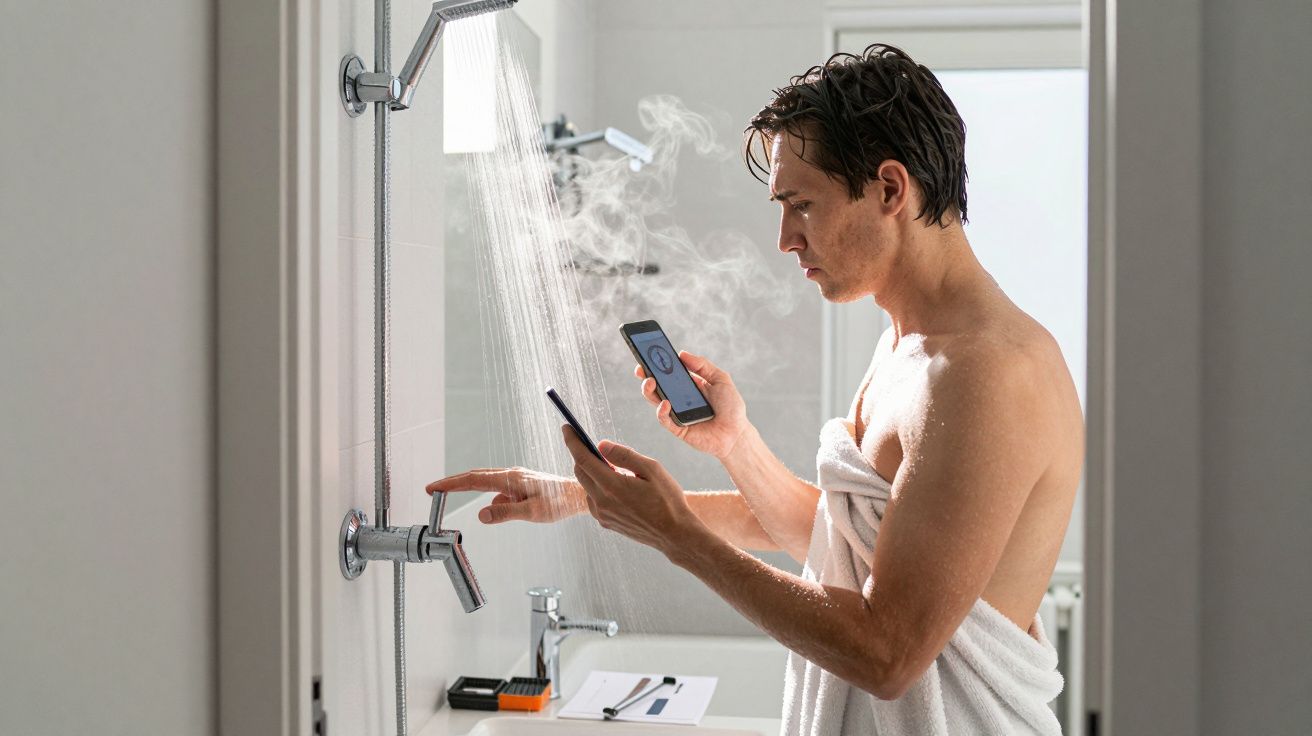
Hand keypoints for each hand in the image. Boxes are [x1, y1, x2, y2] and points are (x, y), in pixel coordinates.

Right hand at [425, 467, 586, 524]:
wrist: (578, 495)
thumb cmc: (559, 502)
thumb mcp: (532, 512)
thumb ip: (506, 513)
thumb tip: (481, 514)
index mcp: (511, 479)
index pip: (473, 480)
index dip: (452, 484)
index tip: (434, 487)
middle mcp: (511, 475)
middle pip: (475, 477)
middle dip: (453, 483)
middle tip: (434, 489)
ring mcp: (516, 479)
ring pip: (486, 482)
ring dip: (468, 487)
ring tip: (453, 493)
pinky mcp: (521, 485)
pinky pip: (499, 490)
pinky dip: (489, 496)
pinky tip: (495, 508)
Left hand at [561, 424, 703, 555]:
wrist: (674, 534)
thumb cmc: (667, 500)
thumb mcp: (651, 469)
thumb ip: (624, 455)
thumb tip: (601, 445)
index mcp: (612, 486)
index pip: (582, 458)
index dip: (572, 441)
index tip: (566, 428)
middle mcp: (602, 502)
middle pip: (580, 472)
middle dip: (581, 454)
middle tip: (591, 444)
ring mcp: (602, 515)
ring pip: (587, 486)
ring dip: (593, 473)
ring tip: (614, 468)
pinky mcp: (606, 523)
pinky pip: (593, 500)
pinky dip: (598, 488)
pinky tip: (617, 487)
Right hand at [635, 351, 749, 459]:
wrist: (737, 434)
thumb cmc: (731, 407)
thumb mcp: (720, 379)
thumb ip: (702, 365)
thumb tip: (681, 353)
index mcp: (689, 385)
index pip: (669, 373)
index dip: (657, 364)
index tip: (648, 354)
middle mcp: (680, 399)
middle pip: (657, 386)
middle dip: (646, 376)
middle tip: (641, 368)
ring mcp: (677, 414)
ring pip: (656, 401)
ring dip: (649, 391)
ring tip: (650, 381)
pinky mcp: (678, 429)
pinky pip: (665, 419)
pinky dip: (661, 411)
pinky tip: (665, 403)